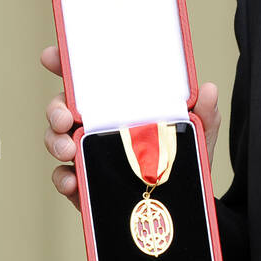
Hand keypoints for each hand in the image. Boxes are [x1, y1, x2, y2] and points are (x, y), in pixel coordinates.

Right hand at [41, 44, 221, 209]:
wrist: (183, 204)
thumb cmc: (184, 159)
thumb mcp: (198, 133)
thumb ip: (204, 113)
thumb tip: (208, 89)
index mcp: (119, 105)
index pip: (88, 80)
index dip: (65, 64)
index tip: (52, 56)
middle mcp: (98, 125)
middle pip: (63, 107)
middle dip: (56, 108)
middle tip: (66, 117)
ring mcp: (88, 154)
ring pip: (57, 139)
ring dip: (55, 141)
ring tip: (68, 149)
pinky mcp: (85, 183)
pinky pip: (64, 177)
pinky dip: (63, 178)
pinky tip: (72, 180)